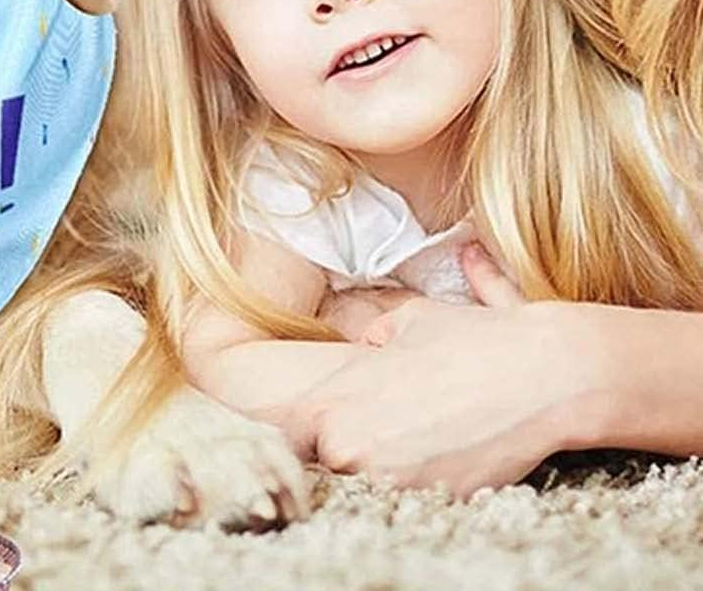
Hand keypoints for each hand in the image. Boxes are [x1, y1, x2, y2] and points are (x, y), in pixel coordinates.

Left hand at [286, 244, 592, 494]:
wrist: (538, 374)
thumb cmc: (469, 340)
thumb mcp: (407, 322)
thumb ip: (374, 337)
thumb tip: (370, 344)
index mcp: (333, 404)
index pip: (287, 435)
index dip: (302, 433)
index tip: (319, 428)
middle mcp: (350, 449)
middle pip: (327, 464)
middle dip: (350, 449)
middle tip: (388, 429)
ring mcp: (390, 483)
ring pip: (367, 485)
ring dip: (385, 469)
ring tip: (422, 439)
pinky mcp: (434, 504)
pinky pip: (412, 499)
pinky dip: (423, 483)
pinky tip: (449, 453)